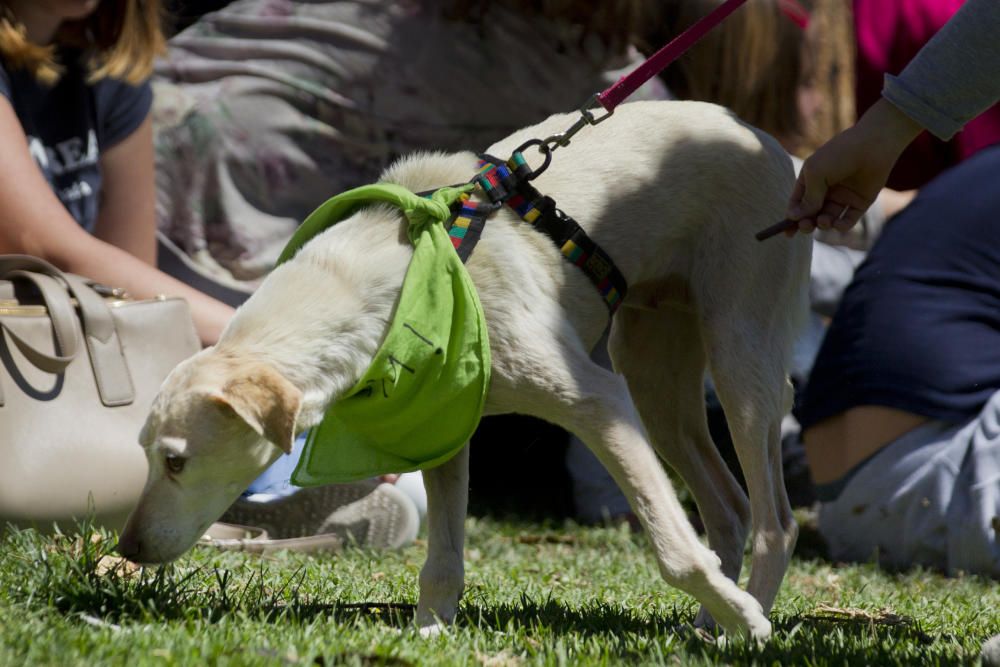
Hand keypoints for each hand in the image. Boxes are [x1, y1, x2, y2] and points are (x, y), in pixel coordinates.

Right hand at [785, 98, 923, 234]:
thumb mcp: (816, 174)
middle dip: (806, 223)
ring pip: (828, 219)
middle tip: (806, 226)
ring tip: (824, 221)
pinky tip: (837, 224)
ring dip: (823, 224)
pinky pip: (847, 220)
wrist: (874, 144)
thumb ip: (808, 198)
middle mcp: (826, 190)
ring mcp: (843, 197)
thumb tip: (794, 218)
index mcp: (811, 179)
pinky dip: (841, 226)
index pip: (798, 203)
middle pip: (811, 214)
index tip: (788, 232)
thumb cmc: (840, 154)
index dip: (792, 218)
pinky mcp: (860, 203)